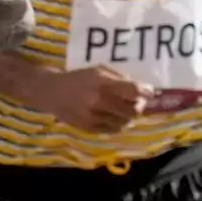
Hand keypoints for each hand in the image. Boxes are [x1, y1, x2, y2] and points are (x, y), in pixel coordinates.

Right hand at [30, 66, 151, 132]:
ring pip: (125, 122)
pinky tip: (114, 116)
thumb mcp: (98, 70)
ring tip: (125, 109)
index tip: (150, 91)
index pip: (132, 90)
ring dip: (129, 116)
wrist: (51, 92)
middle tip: (138, 101)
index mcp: (101, 83)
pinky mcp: (89, 129)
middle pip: (133, 110)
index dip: (145, 91)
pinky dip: (118, 124)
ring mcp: (94, 117)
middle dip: (139, 106)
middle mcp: (99, 102)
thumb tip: (141, 88)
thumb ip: (119, 78)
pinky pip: (113, 130)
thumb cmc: (78, 78)